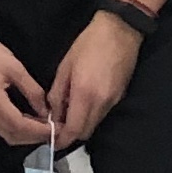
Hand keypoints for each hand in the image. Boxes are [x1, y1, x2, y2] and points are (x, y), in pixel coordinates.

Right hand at [0, 29, 54, 146]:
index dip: (39, 131)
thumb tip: (46, 111)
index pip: (19, 125)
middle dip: (34, 137)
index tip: (57, 130)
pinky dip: (17, 128)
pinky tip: (30, 120)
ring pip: (6, 134)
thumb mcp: (15, 68)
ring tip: (45, 127)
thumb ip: (32, 91)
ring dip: (26, 135)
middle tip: (55, 131)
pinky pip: (1, 126)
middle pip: (12, 135)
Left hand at [46, 14, 142, 147]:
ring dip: (81, 125)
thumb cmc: (88, 44)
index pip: (74, 130)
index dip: (62, 140)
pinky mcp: (120, 98)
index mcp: (85, 95)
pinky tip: (82, 104)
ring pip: (94, 124)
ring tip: (67, 113)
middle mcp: (101, 103)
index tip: (52, 141)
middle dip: (71, 134)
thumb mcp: (65, 67)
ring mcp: (113, 102)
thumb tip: (53, 114)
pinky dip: (91, 115)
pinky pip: (102, 115)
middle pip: (85, 132)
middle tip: (57, 127)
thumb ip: (58, 94)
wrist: (120, 31)